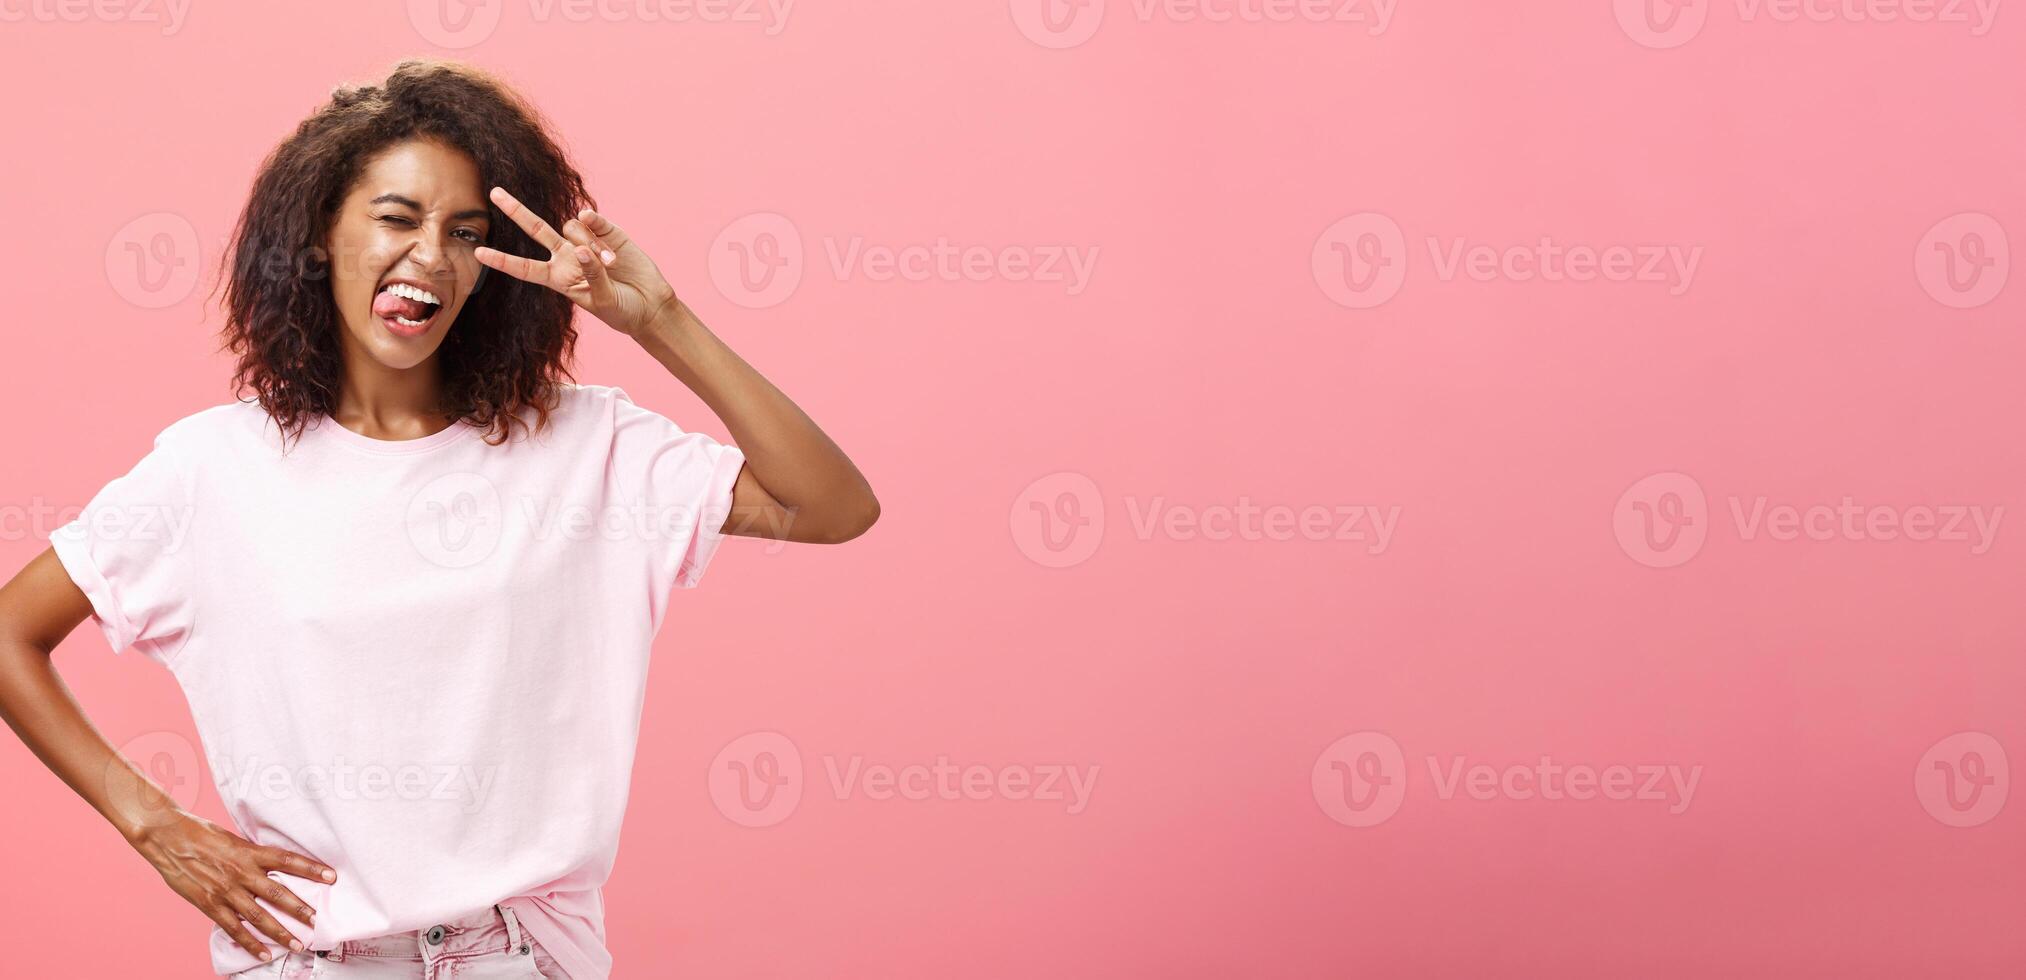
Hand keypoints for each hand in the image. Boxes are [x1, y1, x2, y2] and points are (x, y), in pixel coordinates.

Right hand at [128, 811, 334, 960]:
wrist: (167, 837)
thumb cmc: (201, 834)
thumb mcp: (234, 839)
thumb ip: (253, 854)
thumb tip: (275, 864)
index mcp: (250, 852)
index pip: (288, 860)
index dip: (311, 868)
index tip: (332, 876)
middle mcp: (241, 872)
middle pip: (277, 893)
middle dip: (300, 909)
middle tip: (319, 922)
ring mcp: (225, 890)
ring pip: (259, 915)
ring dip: (280, 931)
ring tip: (298, 944)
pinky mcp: (209, 904)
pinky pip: (233, 928)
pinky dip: (250, 942)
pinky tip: (264, 953)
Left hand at [474, 186, 678, 336]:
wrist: (651, 306)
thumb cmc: (622, 311)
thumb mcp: (602, 301)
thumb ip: (591, 275)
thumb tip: (582, 247)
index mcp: (558, 278)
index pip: (524, 268)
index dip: (502, 260)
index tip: (478, 253)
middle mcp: (566, 257)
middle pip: (536, 229)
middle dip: (516, 211)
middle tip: (495, 193)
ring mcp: (586, 242)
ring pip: (572, 228)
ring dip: (589, 245)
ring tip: (611, 266)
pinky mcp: (608, 233)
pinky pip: (593, 221)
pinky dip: (596, 227)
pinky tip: (608, 247)